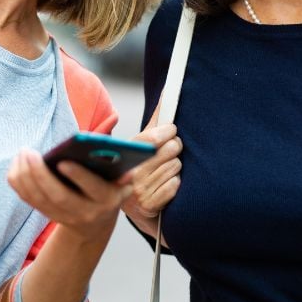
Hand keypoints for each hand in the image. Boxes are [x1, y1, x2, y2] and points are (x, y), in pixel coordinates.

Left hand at [7, 149, 132, 242]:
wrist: (95, 223)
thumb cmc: (108, 190)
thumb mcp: (121, 181)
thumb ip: (121, 169)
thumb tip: (109, 153)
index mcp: (107, 199)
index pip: (93, 188)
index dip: (78, 176)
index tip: (62, 162)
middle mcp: (85, 211)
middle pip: (59, 196)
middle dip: (42, 174)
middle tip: (30, 152)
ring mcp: (65, 216)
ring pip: (39, 199)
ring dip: (26, 175)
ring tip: (23, 152)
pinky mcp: (48, 214)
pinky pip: (28, 199)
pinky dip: (19, 181)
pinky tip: (18, 163)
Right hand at [121, 114, 181, 237]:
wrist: (135, 209)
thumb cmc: (143, 170)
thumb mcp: (142, 146)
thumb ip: (156, 121)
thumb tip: (168, 92)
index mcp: (126, 153)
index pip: (152, 137)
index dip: (168, 131)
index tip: (172, 131)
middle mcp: (129, 171)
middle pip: (170, 149)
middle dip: (174, 149)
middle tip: (170, 153)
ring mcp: (137, 190)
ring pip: (175, 167)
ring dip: (176, 169)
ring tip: (166, 172)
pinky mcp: (148, 206)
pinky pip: (174, 186)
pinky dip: (175, 185)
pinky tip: (166, 187)